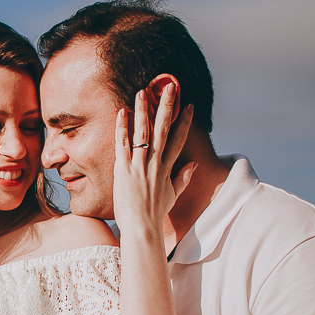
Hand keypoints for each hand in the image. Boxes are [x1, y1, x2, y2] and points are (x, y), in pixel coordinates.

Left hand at [112, 82, 196, 238]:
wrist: (142, 228)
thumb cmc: (154, 214)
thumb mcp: (172, 195)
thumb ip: (182, 178)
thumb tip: (193, 165)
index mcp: (167, 168)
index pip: (179, 139)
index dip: (184, 121)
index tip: (189, 105)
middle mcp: (156, 164)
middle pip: (164, 129)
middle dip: (167, 107)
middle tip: (170, 87)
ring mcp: (140, 166)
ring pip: (144, 133)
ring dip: (143, 111)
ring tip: (143, 92)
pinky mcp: (124, 171)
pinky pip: (123, 145)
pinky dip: (122, 129)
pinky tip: (122, 113)